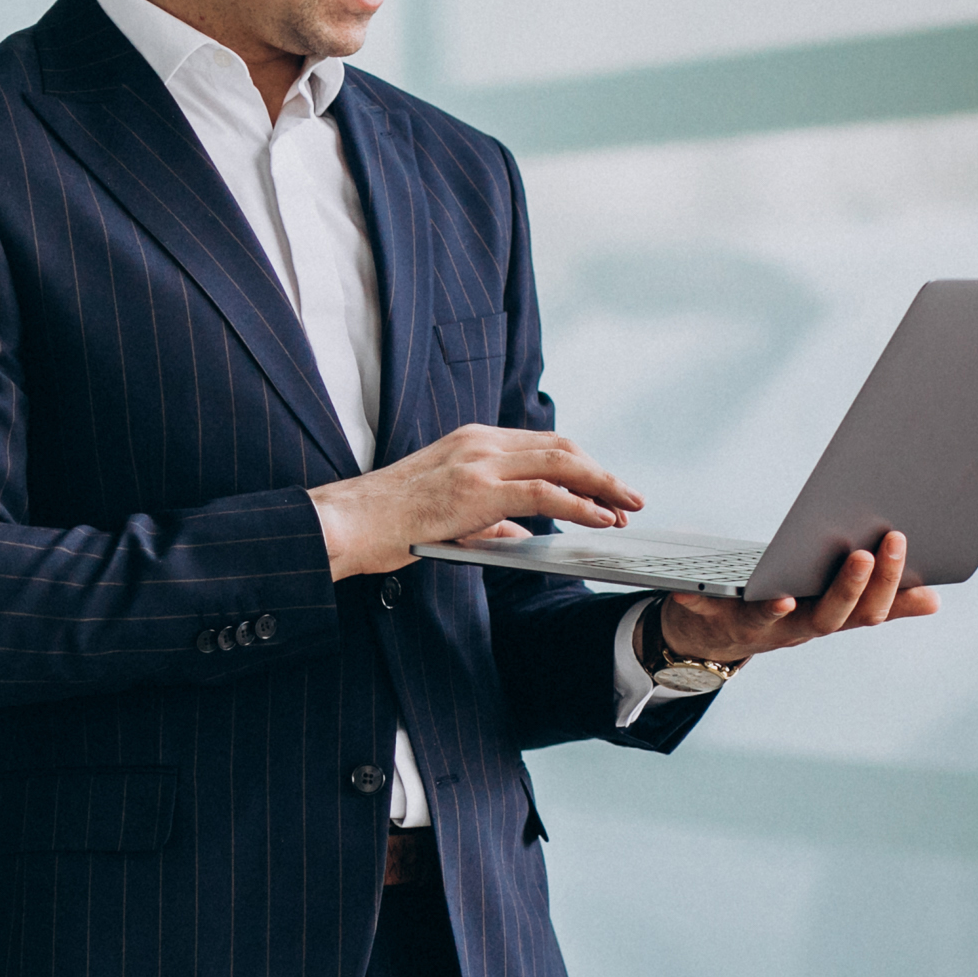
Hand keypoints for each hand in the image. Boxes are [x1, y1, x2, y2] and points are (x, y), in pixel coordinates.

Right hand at [308, 424, 643, 579]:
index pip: (542, 446)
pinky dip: (580, 506)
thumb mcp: (446, 513)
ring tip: (628, 508)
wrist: (346, 523)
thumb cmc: (387, 522)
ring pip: (561, 464)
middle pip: (561, 448)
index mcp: (471, 442)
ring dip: (602, 486)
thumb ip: (489, 520)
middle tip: (630, 498)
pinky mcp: (477, 491)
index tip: (607, 490)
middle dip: (602, 474)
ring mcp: (478, 462)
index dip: (582, 467)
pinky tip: (601, 519)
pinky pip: (544, 494)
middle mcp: (479, 442)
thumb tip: (523, 534)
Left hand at [657, 529, 940, 664]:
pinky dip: (698, 601)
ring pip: (775, 619)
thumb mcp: (833, 602)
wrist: (714, 636)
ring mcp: (757, 627)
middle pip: (830, 616)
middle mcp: (798, 628)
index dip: (890, 586)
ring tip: (784, 591)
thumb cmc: (782, 606)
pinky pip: (706, 611)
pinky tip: (686, 588)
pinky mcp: (714, 620)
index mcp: (829, 617)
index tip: (905, 543)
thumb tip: (935, 600)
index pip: (868, 610)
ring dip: (783, 604)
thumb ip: (881, 602)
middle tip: (867, 551)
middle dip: (851, 587)